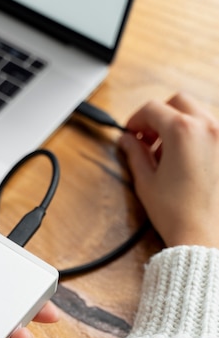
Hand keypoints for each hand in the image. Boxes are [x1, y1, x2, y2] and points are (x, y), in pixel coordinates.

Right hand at [118, 93, 218, 247]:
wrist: (202, 236)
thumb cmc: (177, 213)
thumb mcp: (146, 180)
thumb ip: (134, 153)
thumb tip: (127, 140)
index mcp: (183, 131)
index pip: (152, 109)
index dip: (135, 119)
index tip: (131, 133)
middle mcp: (208, 128)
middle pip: (178, 102)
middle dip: (158, 116)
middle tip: (147, 138)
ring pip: (197, 113)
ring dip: (177, 124)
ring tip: (165, 153)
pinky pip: (210, 131)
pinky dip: (194, 135)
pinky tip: (184, 159)